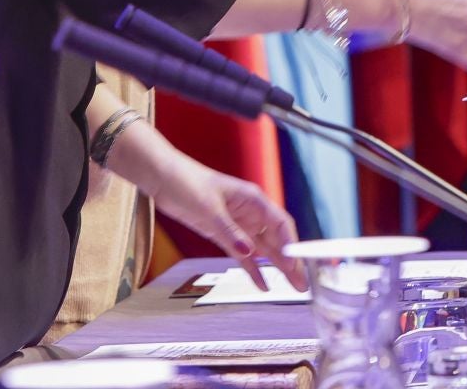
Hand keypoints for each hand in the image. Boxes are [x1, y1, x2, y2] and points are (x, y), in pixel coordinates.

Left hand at [149, 154, 306, 292]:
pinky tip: (263, 285)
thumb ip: (230, 232)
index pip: (281, 224)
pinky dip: (253, 269)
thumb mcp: (209, 209)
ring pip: (265, 250)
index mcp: (254, 199)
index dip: (291, 244)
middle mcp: (251, 213)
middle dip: (292, 261)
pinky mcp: (225, 234)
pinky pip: (244, 255)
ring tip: (293, 286)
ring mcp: (239, 225)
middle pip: (278, 240)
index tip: (296, 263)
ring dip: (278, 268)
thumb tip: (249, 252)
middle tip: (303, 283)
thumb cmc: (188, 183)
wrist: (164, 179)